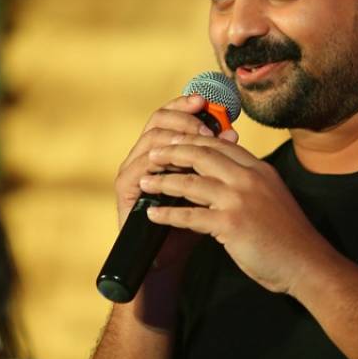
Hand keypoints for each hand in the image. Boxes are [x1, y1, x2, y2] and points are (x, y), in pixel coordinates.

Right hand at [114, 95, 238, 276]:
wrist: (173, 257)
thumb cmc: (195, 221)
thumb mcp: (210, 186)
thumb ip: (217, 161)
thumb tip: (233, 134)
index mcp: (165, 149)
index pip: (172, 114)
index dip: (187, 104)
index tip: (207, 101)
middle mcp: (145, 154)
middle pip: (159, 119)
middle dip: (184, 118)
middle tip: (206, 127)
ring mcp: (132, 169)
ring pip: (150, 138)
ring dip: (176, 138)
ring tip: (199, 144)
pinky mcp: (125, 188)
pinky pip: (140, 167)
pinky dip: (160, 163)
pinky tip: (180, 164)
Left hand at [139, 135, 334, 295]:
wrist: (306, 264)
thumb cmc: (288, 235)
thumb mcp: (272, 195)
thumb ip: (250, 182)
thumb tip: (226, 175)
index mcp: (259, 169)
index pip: (221, 144)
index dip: (194, 140)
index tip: (174, 141)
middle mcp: (249, 178)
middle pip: (202, 154)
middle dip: (173, 151)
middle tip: (153, 153)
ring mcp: (240, 200)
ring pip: (192, 182)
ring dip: (163, 181)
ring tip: (144, 182)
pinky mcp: (231, 224)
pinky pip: (191, 215)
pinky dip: (168, 214)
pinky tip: (153, 214)